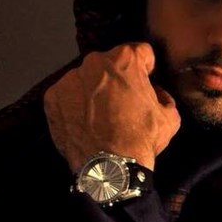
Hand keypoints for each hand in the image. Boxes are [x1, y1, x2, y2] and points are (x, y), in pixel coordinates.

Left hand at [44, 43, 180, 170]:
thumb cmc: (141, 139)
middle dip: (116, 79)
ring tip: (100, 117)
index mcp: (124, 59)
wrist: (109, 169)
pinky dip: (74, 106)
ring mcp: (69, 79)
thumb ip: (164, 96)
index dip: (146, 68)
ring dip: (93, 91)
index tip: (146, 82)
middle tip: (122, 104)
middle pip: (109, 64)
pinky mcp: (52, 98)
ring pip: (85, 79)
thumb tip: (156, 93)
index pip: (140, 52)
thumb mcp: (169, 118)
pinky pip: (67, 96)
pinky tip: (84, 124)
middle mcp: (93, 62)